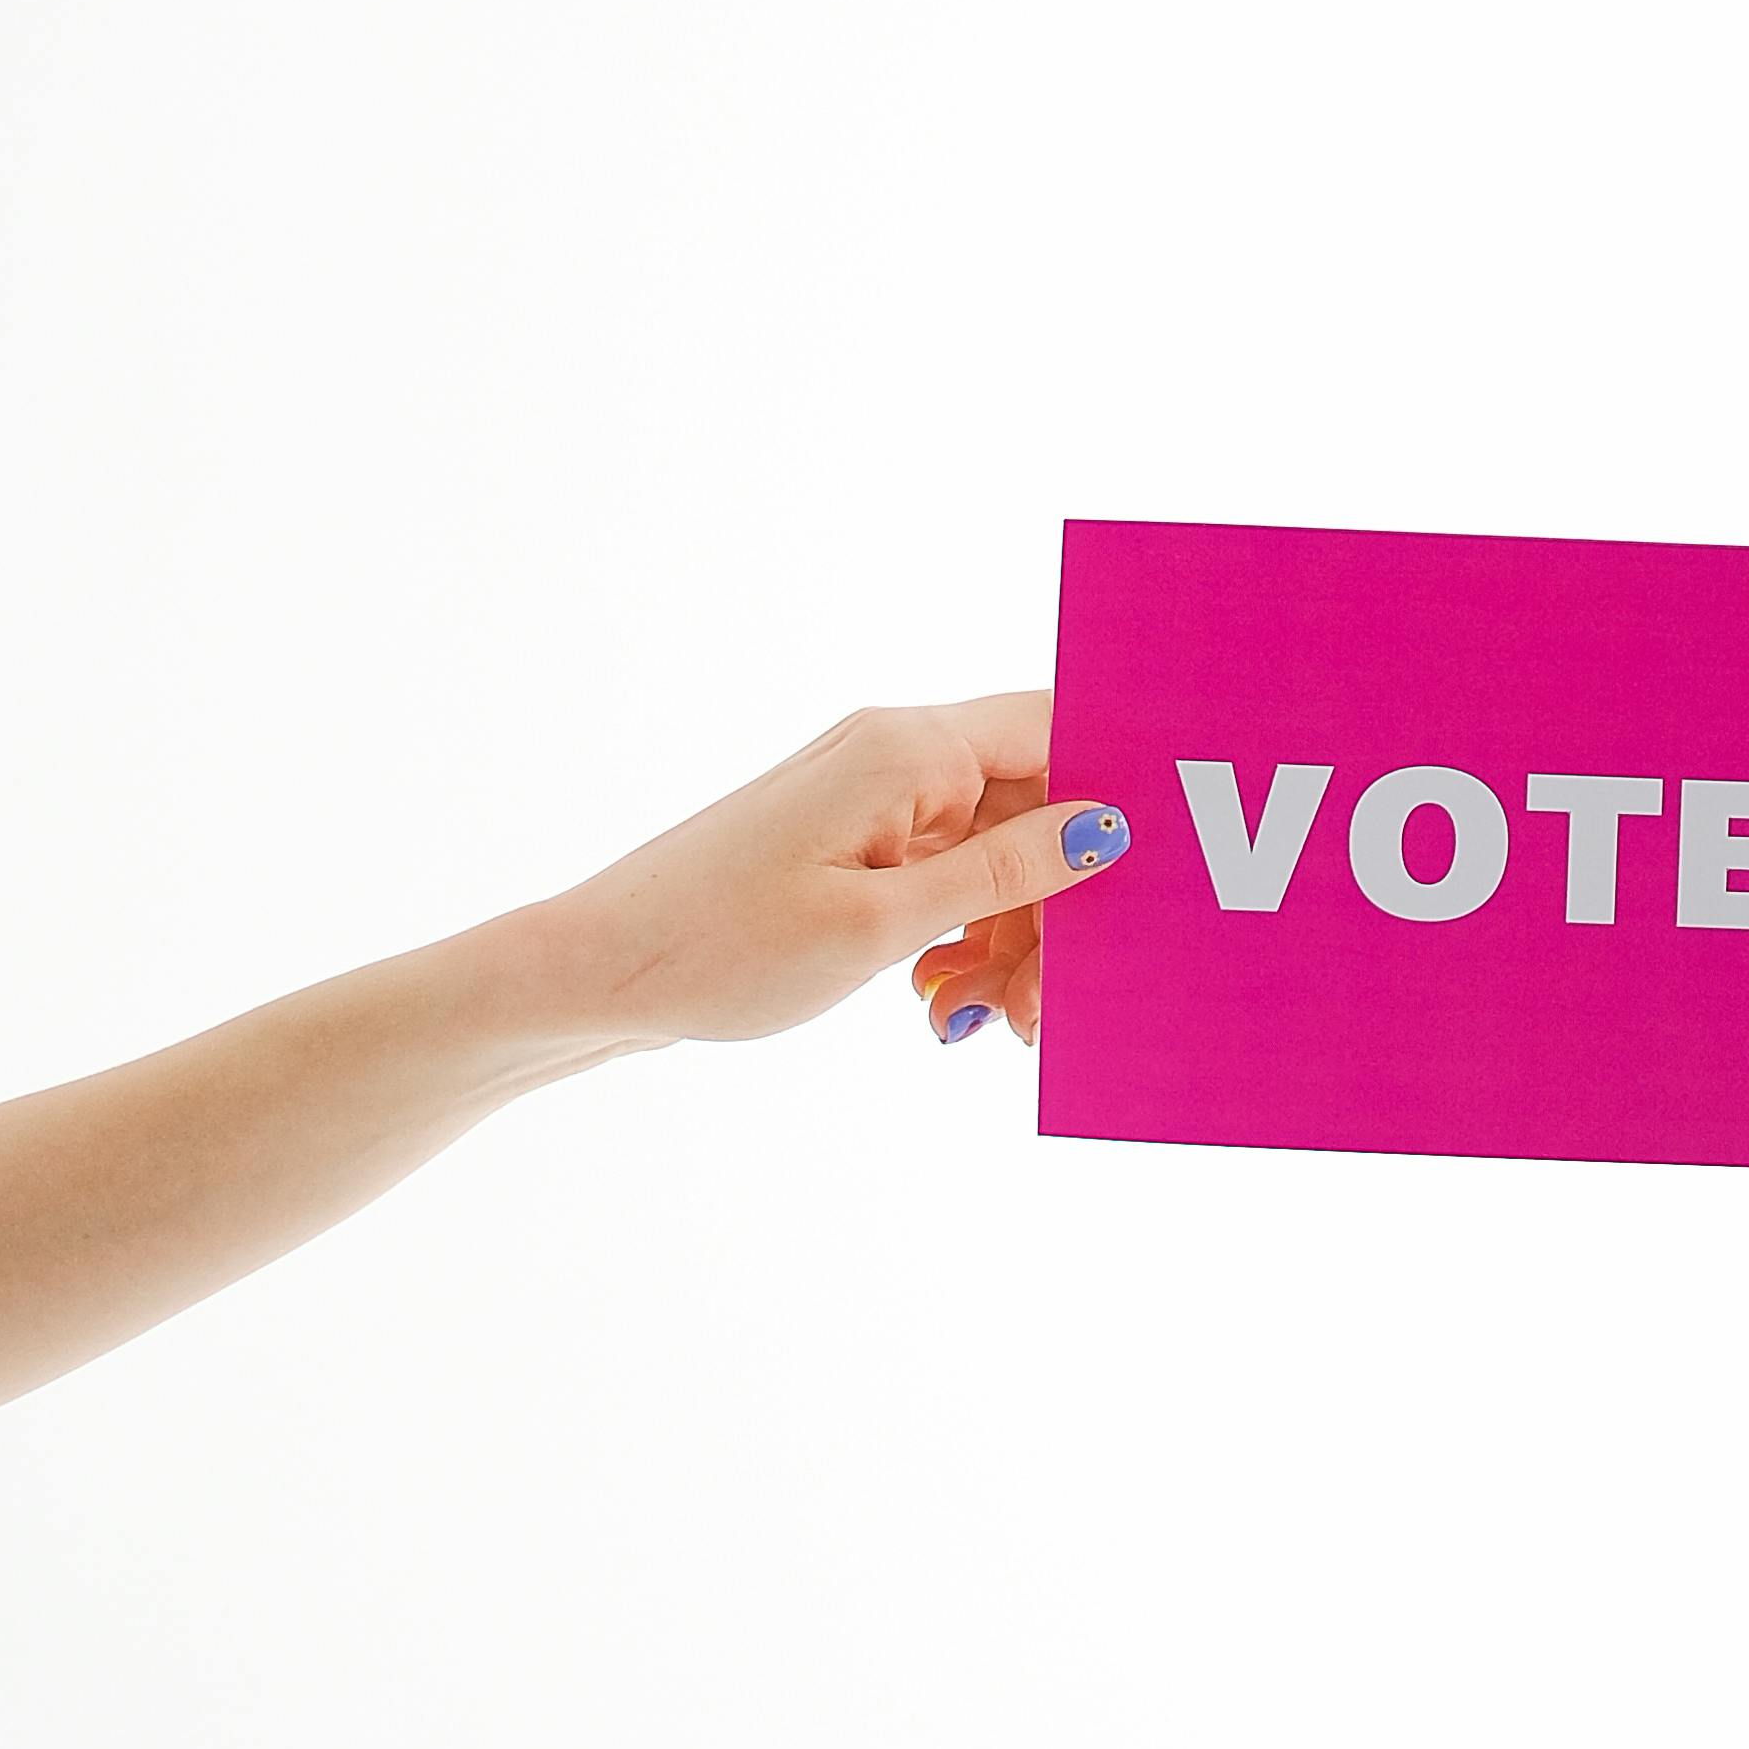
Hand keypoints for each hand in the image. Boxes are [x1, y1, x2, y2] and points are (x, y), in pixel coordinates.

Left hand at [519, 699, 1130, 1059]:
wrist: (594, 974)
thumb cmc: (720, 946)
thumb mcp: (880, 926)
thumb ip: (1003, 875)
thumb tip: (1106, 828)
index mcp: (909, 749)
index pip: (1060, 729)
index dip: (1119, 794)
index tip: (1154, 876)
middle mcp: (896, 756)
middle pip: (1036, 809)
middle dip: (1058, 908)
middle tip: (1042, 1008)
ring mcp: (874, 800)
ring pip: (996, 857)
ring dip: (1008, 941)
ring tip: (972, 1018)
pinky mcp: (853, 845)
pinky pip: (946, 880)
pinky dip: (959, 940)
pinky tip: (936, 999)